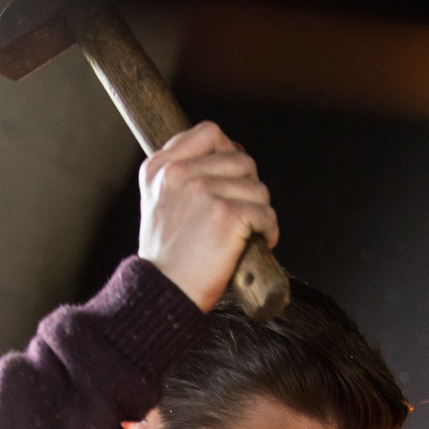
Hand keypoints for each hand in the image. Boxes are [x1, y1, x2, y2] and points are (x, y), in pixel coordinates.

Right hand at [137, 122, 278, 311]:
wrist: (163, 295)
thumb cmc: (167, 260)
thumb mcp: (158, 205)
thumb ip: (182, 176)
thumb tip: (229, 156)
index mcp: (160, 168)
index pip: (210, 133)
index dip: (229, 153)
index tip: (231, 179)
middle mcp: (179, 173)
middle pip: (241, 160)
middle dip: (248, 188)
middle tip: (242, 214)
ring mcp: (203, 191)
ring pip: (257, 187)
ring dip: (259, 211)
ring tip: (248, 232)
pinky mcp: (226, 214)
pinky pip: (266, 212)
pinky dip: (269, 230)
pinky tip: (259, 242)